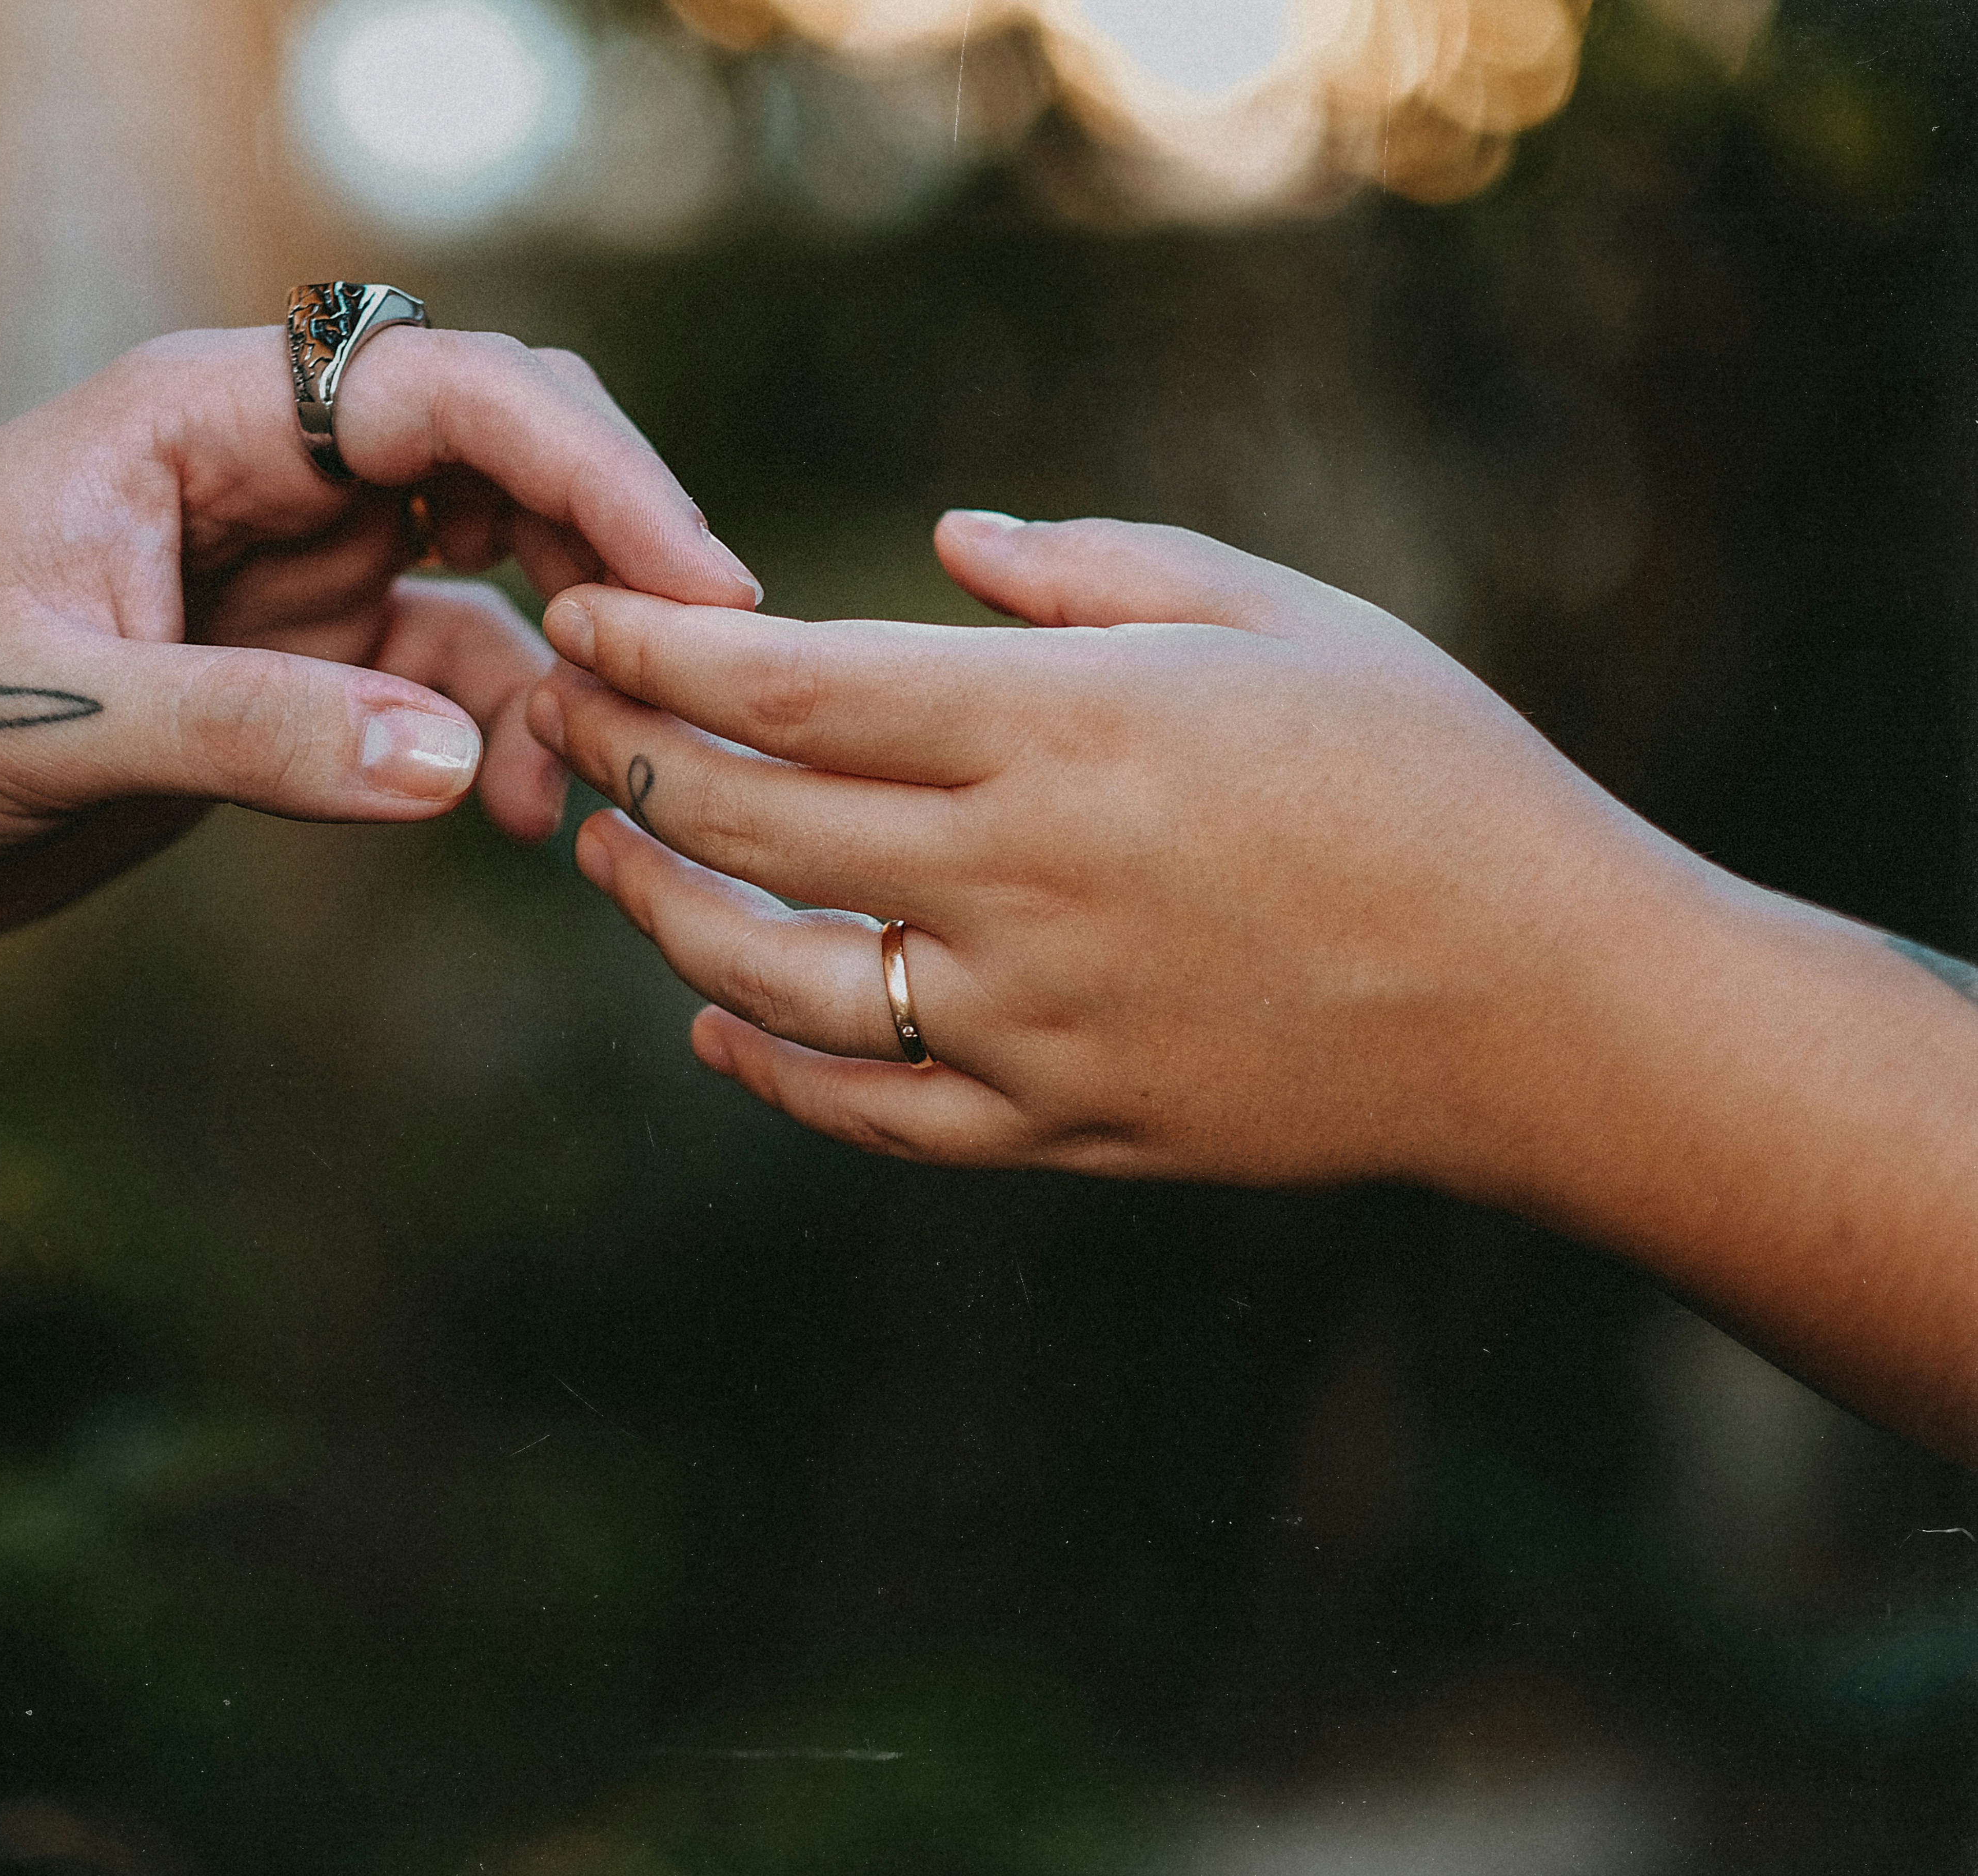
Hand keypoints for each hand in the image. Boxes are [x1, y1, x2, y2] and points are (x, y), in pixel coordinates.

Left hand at [0, 324, 761, 952]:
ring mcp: (283, 574)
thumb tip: (464, 765)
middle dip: (610, 548)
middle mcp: (262, 475)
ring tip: (605, 777)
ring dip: (564, 668)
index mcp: (201, 417)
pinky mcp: (282, 675)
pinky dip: (500, 739)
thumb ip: (253, 735)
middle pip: (501, 459)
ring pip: (490, 582)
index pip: (443, 392)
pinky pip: (436, 685)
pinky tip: (532, 812)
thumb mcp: (47, 720)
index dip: (588, 471)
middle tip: (702, 664)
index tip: (689, 580)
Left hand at [524, 511, 1715, 1193]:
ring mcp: (1034, 1020)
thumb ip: (1093, 569)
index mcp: (1070, 728)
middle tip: (556, 705)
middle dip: (623, 752)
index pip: (789, 685)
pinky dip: (768, 1067)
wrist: (1551, 1003)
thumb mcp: (1281, 615)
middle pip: (747, 819)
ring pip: (771, 975)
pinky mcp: (1063, 1125)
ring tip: (606, 850)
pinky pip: (867, 1108)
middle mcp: (1023, 879)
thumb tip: (944, 538)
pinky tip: (714, 1025)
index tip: (580, 614)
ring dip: (660, 908)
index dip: (658, 649)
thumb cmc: (1431, 774)